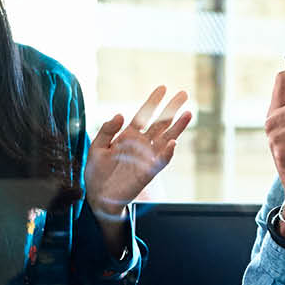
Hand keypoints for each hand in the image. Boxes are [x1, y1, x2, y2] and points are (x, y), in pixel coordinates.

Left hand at [85, 86, 192, 216]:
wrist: (97, 196)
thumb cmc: (96, 172)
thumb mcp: (96, 147)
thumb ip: (107, 130)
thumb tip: (120, 114)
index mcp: (127, 136)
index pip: (144, 115)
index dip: (153, 102)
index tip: (163, 88)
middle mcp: (140, 144)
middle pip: (160, 123)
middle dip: (171, 109)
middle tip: (184, 94)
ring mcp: (146, 158)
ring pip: (165, 139)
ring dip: (177, 128)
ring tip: (188, 114)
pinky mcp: (147, 172)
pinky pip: (160, 161)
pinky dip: (167, 153)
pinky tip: (173, 142)